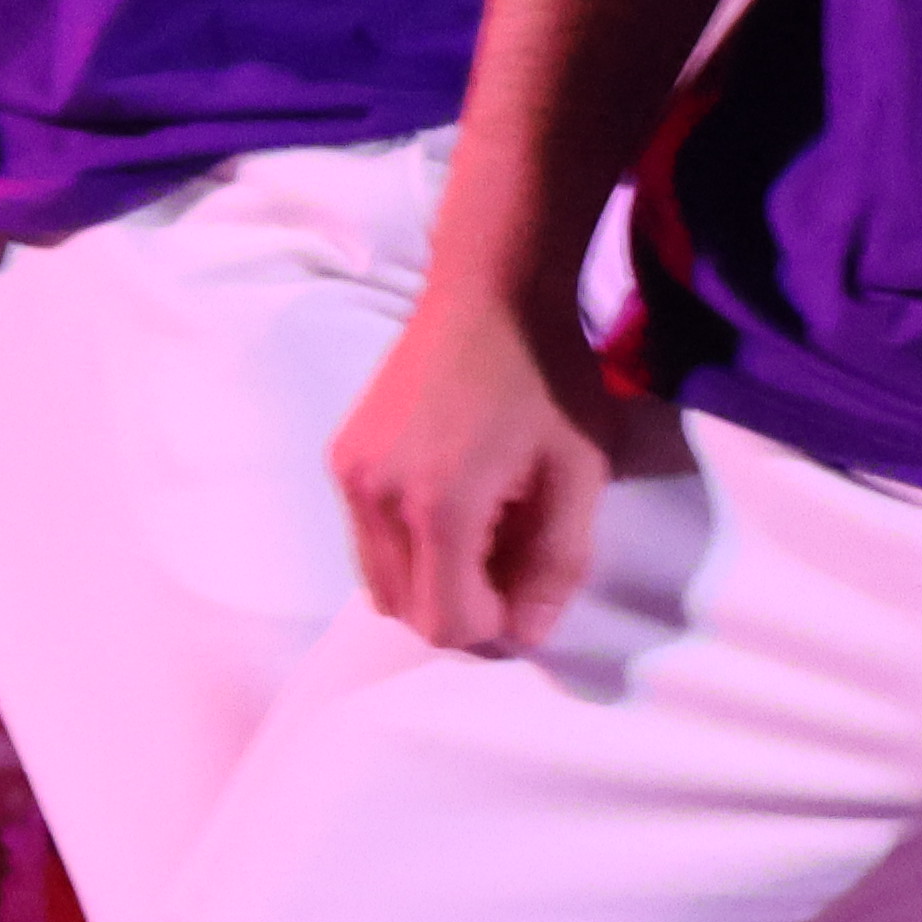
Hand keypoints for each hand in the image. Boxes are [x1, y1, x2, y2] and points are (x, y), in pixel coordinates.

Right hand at [328, 281, 629, 653]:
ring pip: (379, 581)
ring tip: (479, 522)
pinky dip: (404, 544)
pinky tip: (446, 496)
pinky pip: (365, 539)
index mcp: (437, 506)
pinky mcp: (341, 456)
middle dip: (459, 603)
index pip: (445, 624)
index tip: (526, 574)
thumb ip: (557, 562)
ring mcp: (350, 475)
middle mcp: (376, 498)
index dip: (494, 620)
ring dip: (429, 577)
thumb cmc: (548, 376)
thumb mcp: (580, 472)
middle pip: (405, 612)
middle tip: (506, 548)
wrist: (493, 288)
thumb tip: (528, 633)